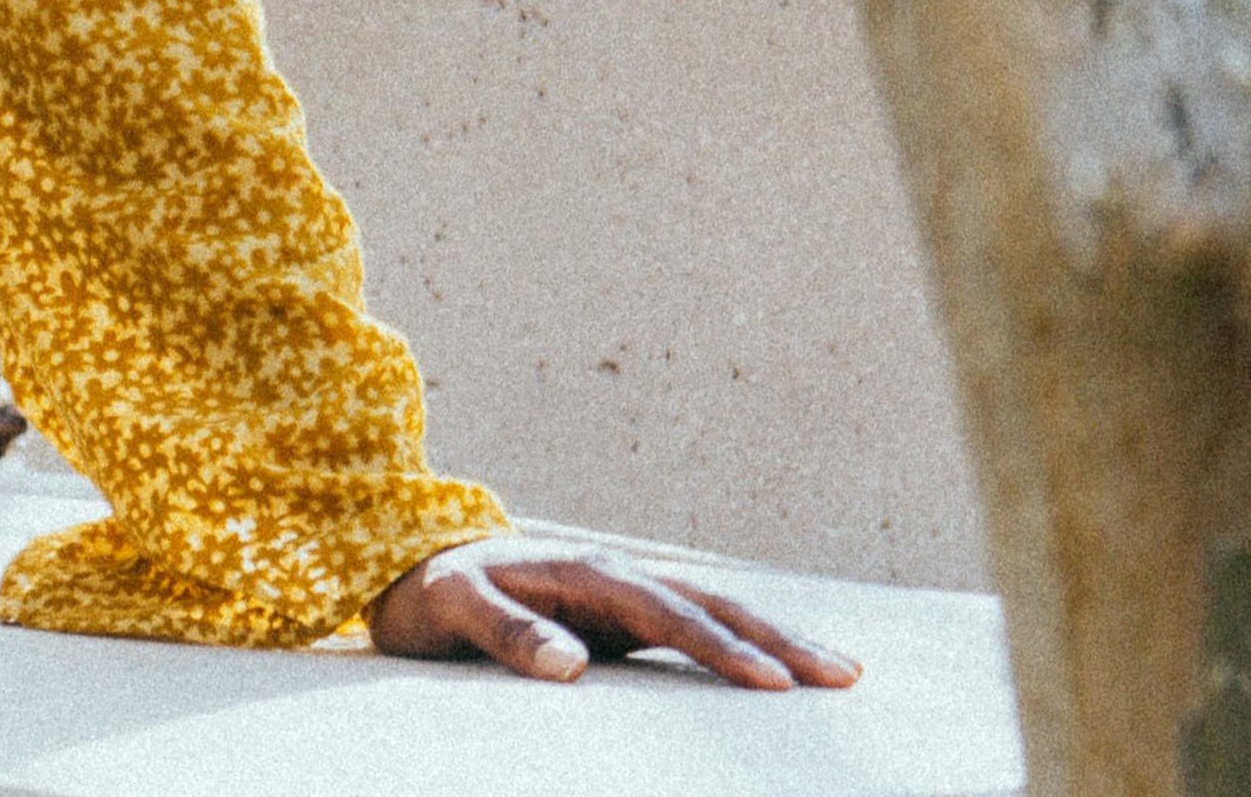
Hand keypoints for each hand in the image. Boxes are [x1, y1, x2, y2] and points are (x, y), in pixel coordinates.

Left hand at [368, 535, 860, 688]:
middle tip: (841, 676)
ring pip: (712, 610)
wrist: (408, 570)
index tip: (773, 680)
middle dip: (776, 638)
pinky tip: (780, 669)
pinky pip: (693, 628)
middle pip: (708, 603)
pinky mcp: (619, 618)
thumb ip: (504, 632)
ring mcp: (620, 595)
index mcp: (580, 570)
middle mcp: (612, 575)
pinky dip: (741, 643)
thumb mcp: (450, 610)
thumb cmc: (429, 595)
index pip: (664, 612)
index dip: (719, 647)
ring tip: (839, 671)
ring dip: (774, 637)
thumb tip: (572, 664)